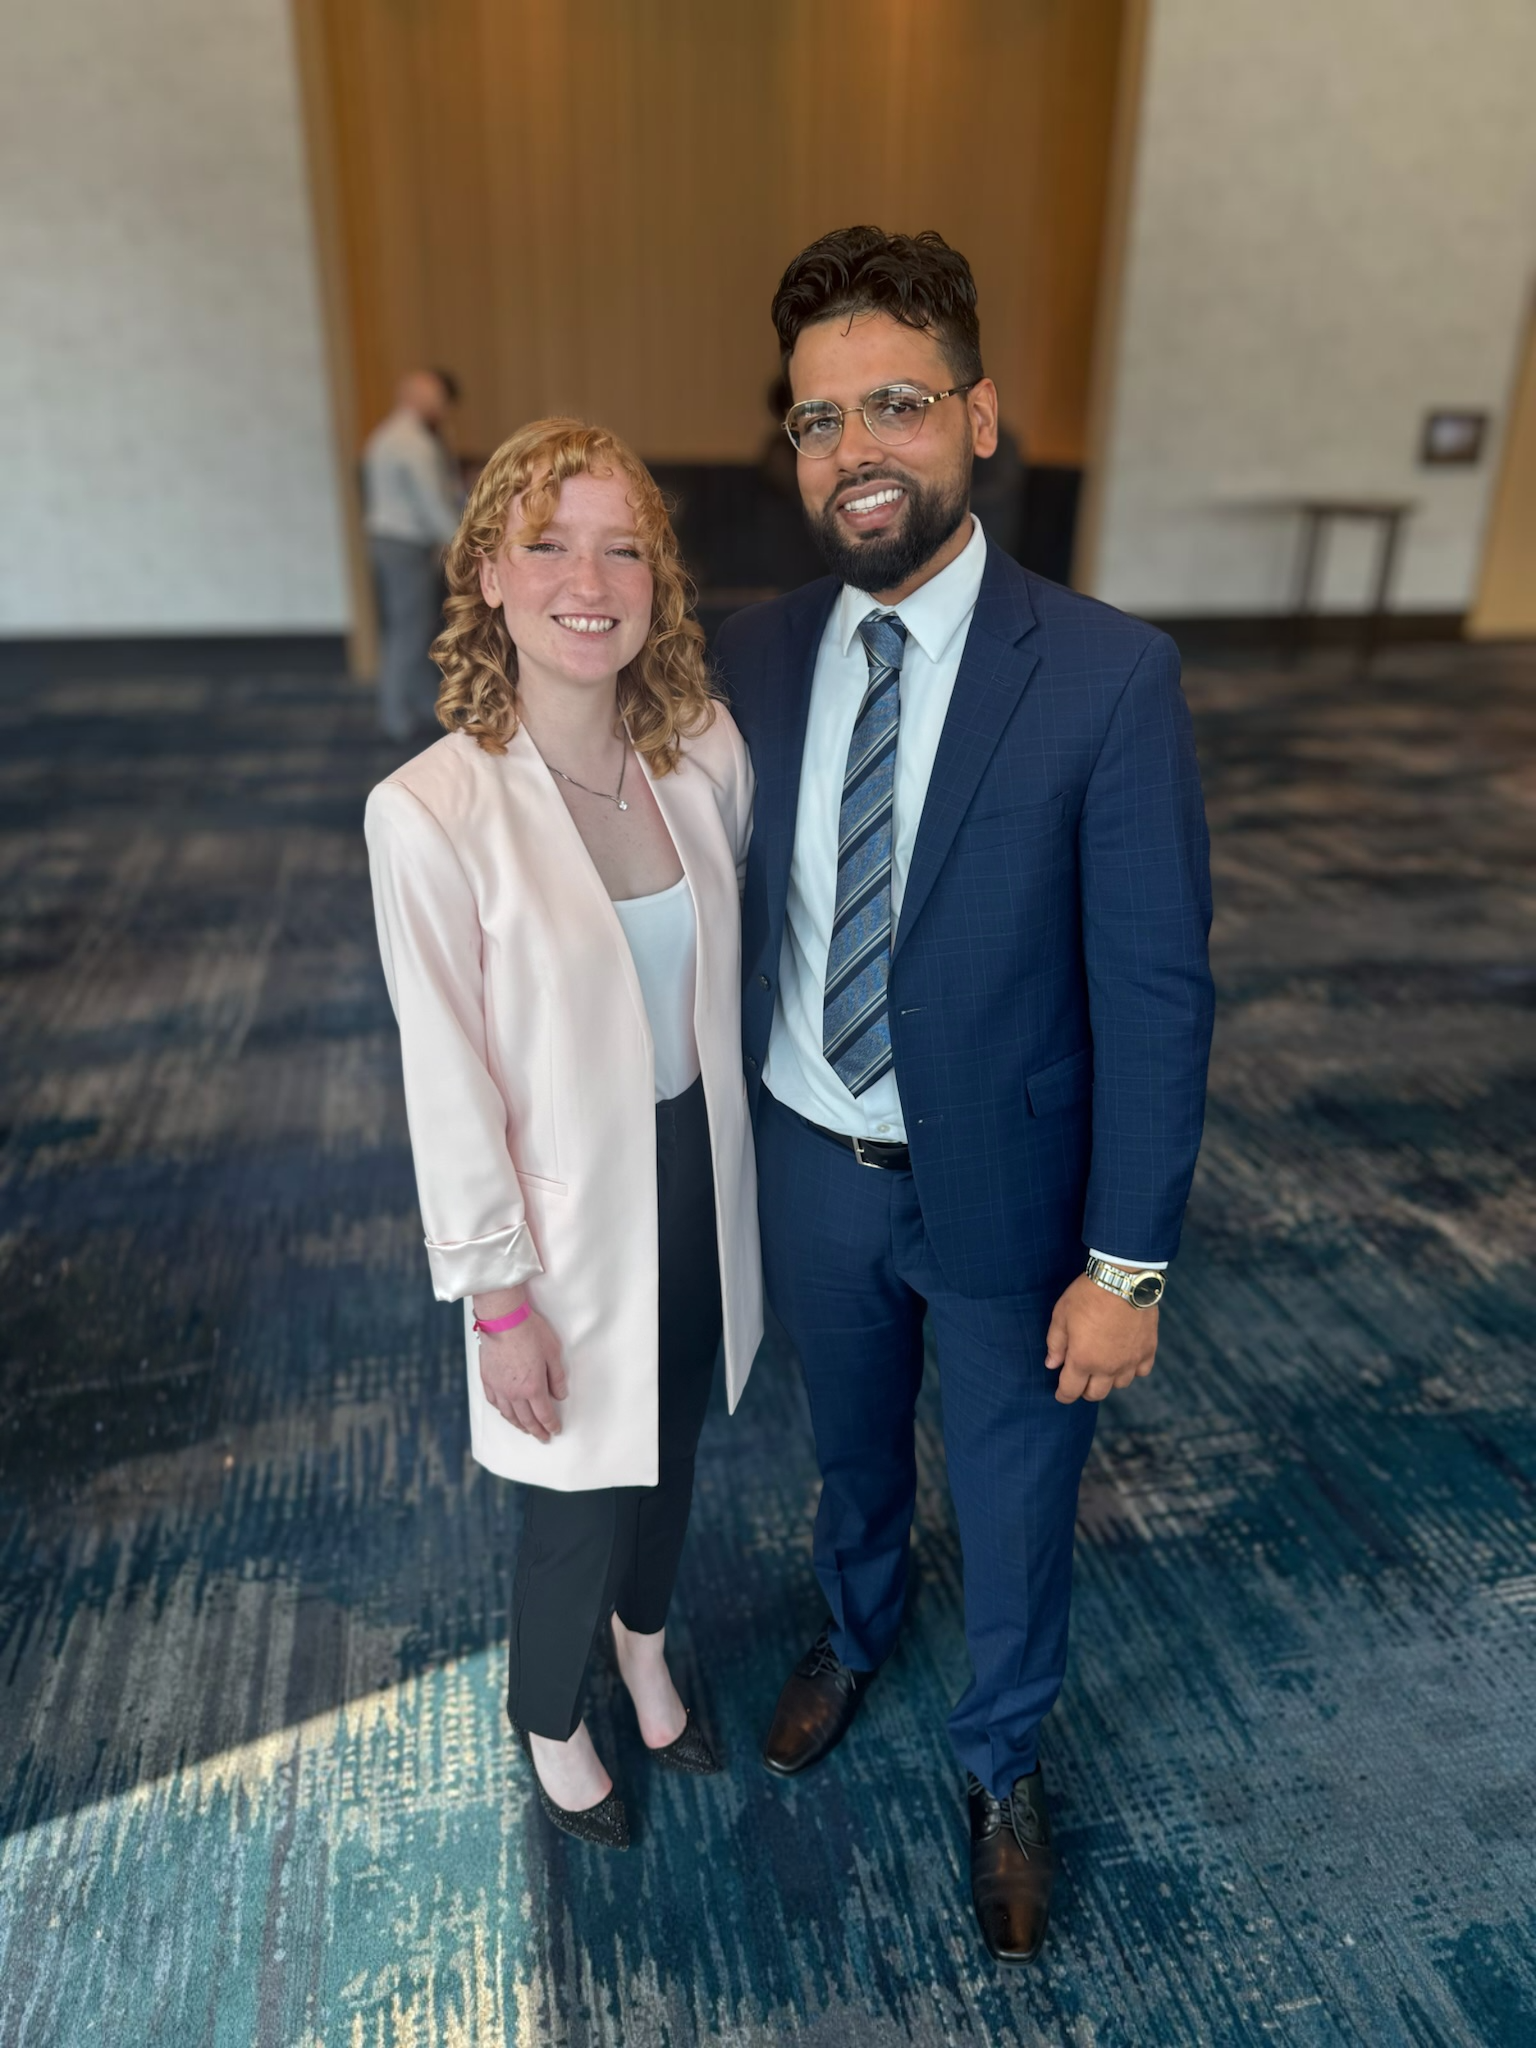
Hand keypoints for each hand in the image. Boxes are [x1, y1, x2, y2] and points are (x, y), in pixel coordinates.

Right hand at [473, 1287, 567, 1441]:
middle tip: (543, 1438)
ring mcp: (498, 1388)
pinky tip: (507, 1413)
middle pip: (526, 1420)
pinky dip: (503, 1412)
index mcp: (533, 1388)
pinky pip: (494, 1403)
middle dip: (536, 1431)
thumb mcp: (553, 1352)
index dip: (551, 1425)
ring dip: (519, 1425)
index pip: (544, 1415)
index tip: (555, 1431)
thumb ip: (557, 1378)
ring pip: (509, 1415)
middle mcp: (514, 1393)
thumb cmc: (530, 1332)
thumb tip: (560, 1396)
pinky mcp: (487, 1379)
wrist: (502, 1318)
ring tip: (526, 1430)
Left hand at [1044, 1272, 1157, 1403]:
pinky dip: (1132, 1369)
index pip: (1070, 1391)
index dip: (1063, 1395)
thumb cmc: (1088, 1295)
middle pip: (1096, 1394)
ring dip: (1109, 1380)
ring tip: (1102, 1366)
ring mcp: (1130, 1360)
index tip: (1061, 1394)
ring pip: (1119, 1385)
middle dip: (1084, 1391)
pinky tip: (1125, 1358)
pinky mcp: (1148, 1350)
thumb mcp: (1061, 1315)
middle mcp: (1107, 1367)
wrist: (1124, 1279)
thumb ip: (1055, 1344)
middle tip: (1080, 1379)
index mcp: (1082, 1360)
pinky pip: (1141, 1371)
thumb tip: (1052, 1364)